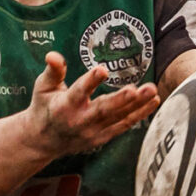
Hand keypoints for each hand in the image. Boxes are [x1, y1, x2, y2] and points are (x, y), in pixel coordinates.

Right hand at [25, 52, 159, 158]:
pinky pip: (124, 125)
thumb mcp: (42, 87)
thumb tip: (53, 55)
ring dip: (137, 105)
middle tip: (138, 89)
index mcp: (63, 107)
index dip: (90, 81)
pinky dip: (139, 114)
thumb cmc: (44, 107)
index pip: (78, 92)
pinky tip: (153, 101)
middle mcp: (80, 121)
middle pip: (103, 110)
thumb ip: (53, 71)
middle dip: (121, 100)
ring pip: (118, 117)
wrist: (44, 141)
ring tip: (153, 91)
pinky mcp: (102, 138)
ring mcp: (93, 132)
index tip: (103, 70)